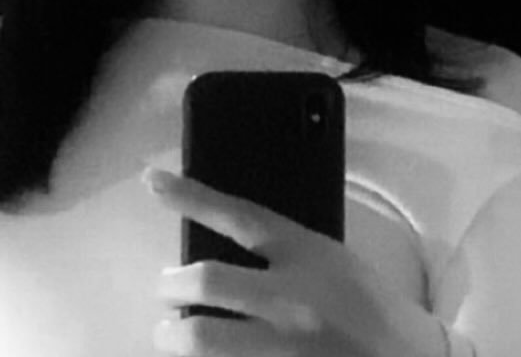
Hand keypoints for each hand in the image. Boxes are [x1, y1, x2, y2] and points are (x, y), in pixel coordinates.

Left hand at [143, 167, 439, 356]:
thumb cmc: (367, 306)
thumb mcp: (332, 261)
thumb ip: (285, 253)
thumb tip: (223, 246)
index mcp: (307, 252)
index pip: (240, 216)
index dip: (191, 196)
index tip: (153, 181)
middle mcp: (291, 297)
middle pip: (205, 282)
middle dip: (170, 285)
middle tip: (165, 288)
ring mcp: (281, 348)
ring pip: (199, 339)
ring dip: (172, 335)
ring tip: (170, 332)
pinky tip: (204, 356)